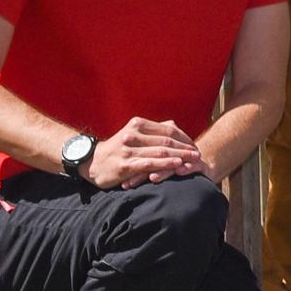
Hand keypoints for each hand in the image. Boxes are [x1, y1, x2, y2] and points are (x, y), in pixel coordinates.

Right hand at [91, 116, 207, 187]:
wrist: (91, 162)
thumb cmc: (117, 148)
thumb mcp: (133, 133)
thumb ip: (153, 130)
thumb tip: (174, 127)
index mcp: (138, 124)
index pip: (168, 130)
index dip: (184, 137)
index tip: (194, 145)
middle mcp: (133, 135)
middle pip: (167, 141)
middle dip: (186, 147)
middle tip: (199, 154)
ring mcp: (128, 150)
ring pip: (161, 151)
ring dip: (180, 156)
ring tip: (194, 160)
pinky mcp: (125, 165)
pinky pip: (150, 164)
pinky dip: (165, 164)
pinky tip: (177, 165)